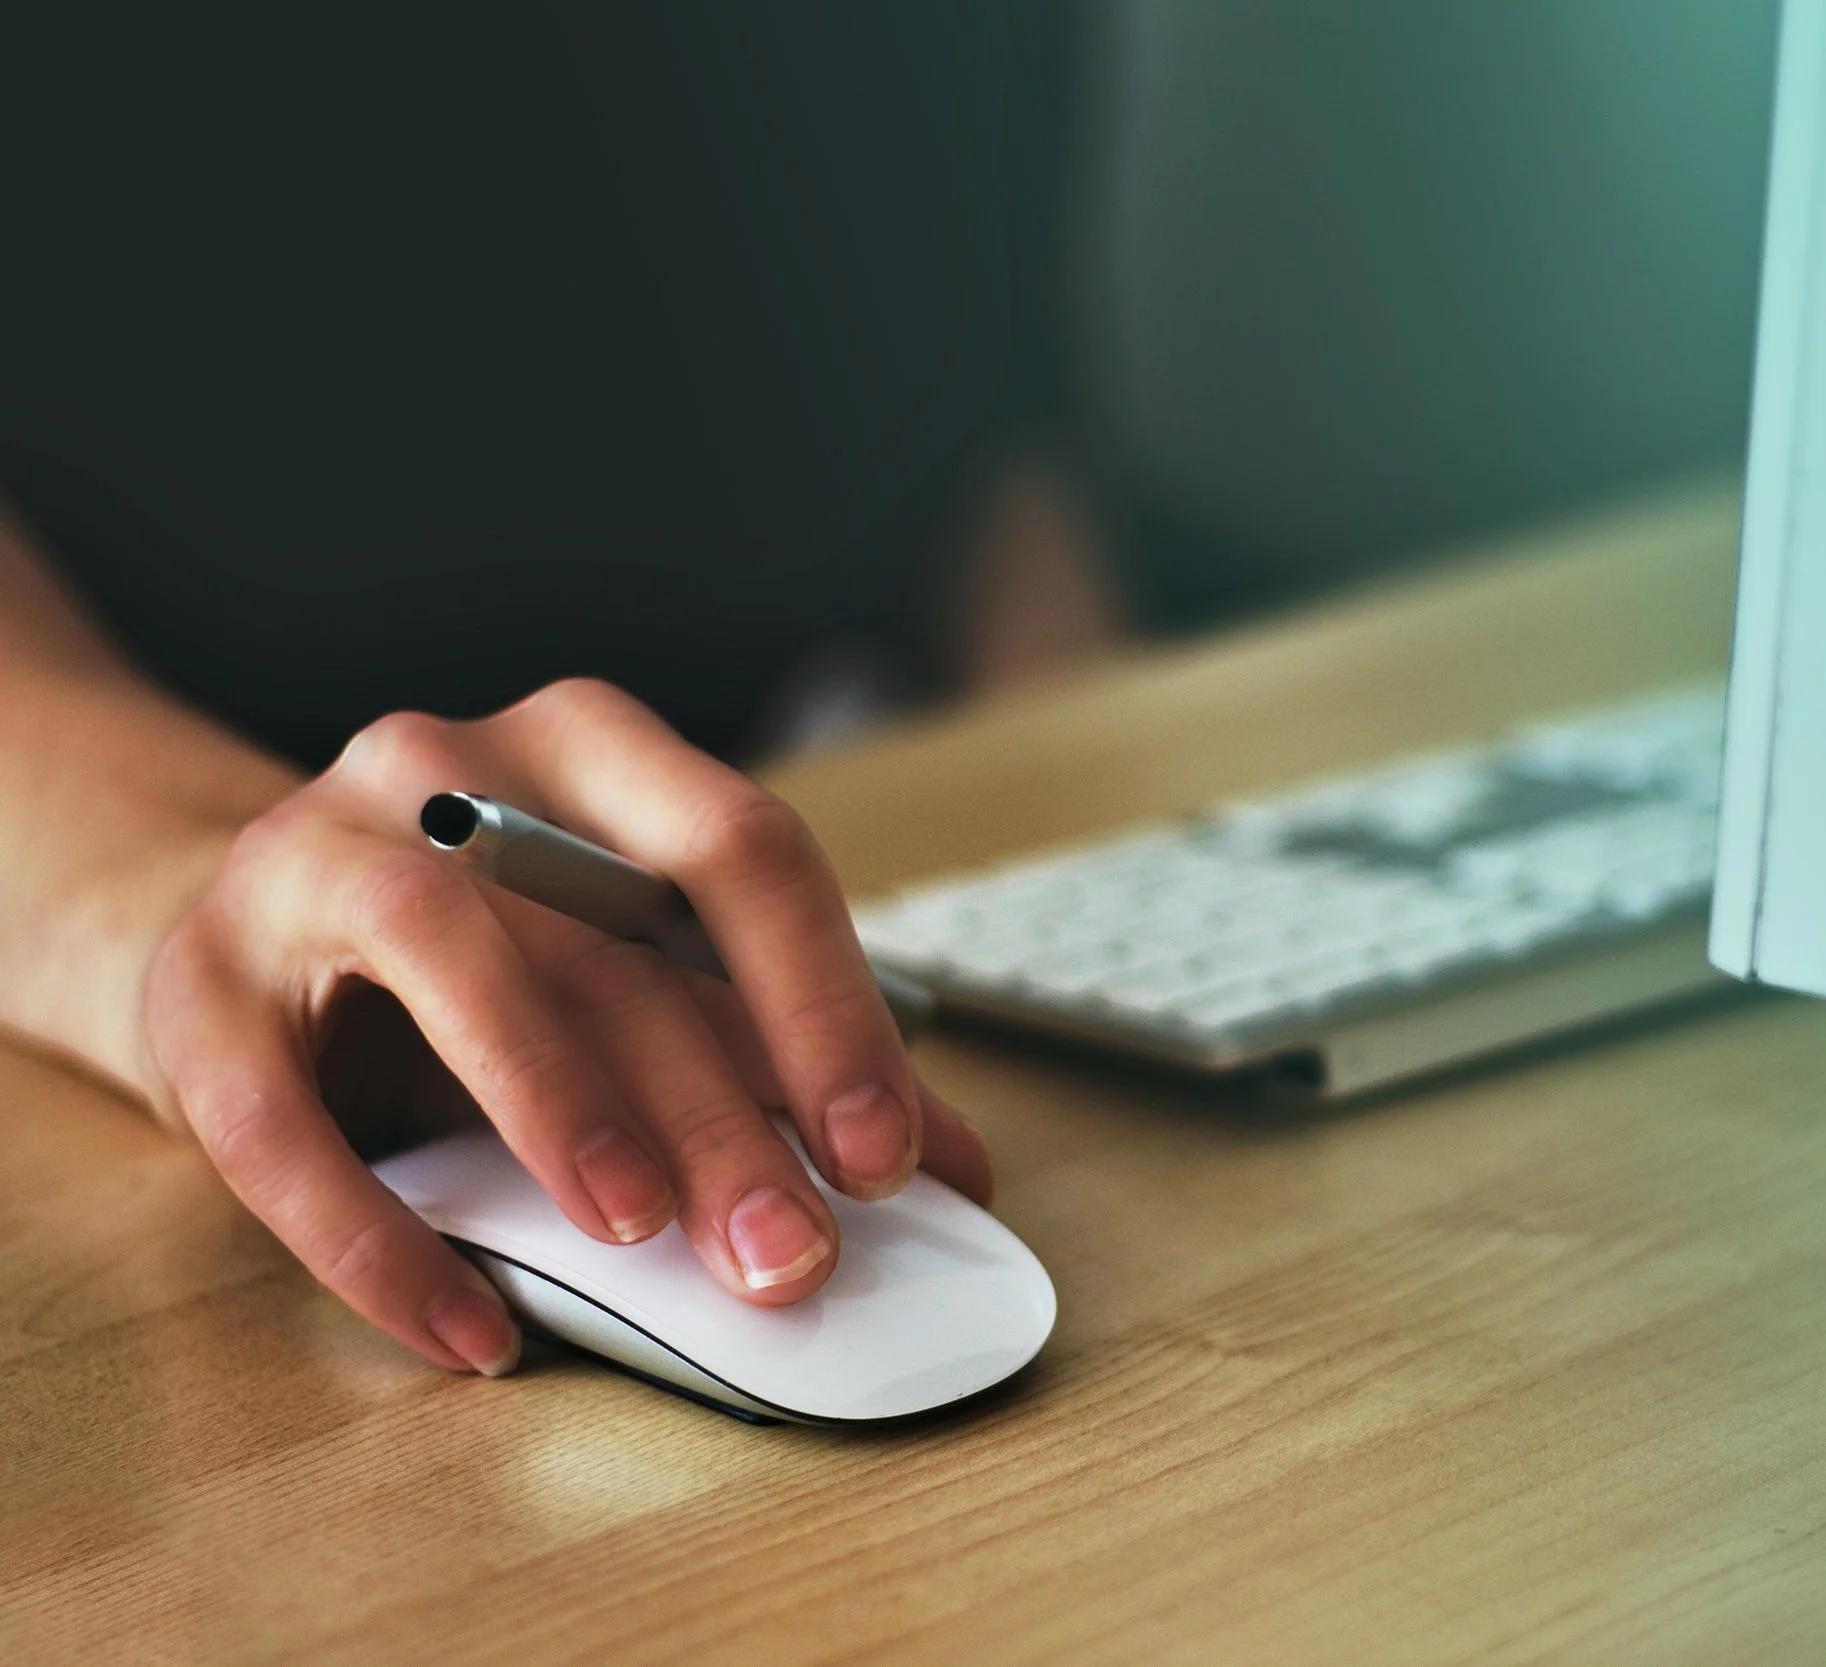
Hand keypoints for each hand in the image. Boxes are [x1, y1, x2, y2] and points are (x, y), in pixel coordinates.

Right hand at [141, 678, 990, 1376]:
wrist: (247, 936)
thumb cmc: (487, 957)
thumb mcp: (639, 976)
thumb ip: (780, 1053)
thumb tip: (955, 1169)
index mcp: (592, 752)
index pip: (741, 850)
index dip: (826, 1005)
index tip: (888, 1154)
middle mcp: (449, 768)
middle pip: (611, 935)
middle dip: (719, 1110)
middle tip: (791, 1252)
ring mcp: (306, 859)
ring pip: (447, 956)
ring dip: (558, 1102)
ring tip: (638, 1233)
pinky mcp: (194, 987)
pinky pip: (278, 1121)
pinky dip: (381, 1239)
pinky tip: (472, 1331)